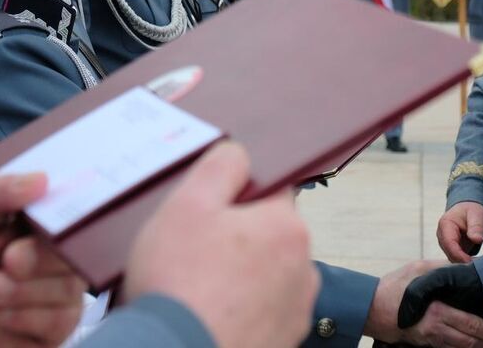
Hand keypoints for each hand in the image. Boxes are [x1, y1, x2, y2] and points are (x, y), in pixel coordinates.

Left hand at [0, 172, 85, 347]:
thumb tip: (41, 178)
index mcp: (42, 226)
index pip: (73, 213)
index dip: (68, 214)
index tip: (50, 219)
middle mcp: (56, 259)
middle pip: (75, 253)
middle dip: (37, 258)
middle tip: (8, 259)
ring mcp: (58, 296)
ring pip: (67, 289)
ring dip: (21, 291)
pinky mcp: (53, 331)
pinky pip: (58, 323)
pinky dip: (21, 317)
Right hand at [124, 141, 318, 347]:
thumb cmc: (179, 283)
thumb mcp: (187, 202)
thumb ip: (220, 165)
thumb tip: (239, 154)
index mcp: (287, 228)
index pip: (271, 190)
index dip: (234, 197)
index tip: (207, 213)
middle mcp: (304, 270)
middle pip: (268, 235)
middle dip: (236, 238)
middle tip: (194, 251)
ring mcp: (295, 312)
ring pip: (265, 275)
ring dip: (239, 276)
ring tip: (198, 287)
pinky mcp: (282, 341)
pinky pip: (261, 312)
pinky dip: (239, 310)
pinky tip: (208, 312)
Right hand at [365, 261, 482, 347]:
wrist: (370, 307)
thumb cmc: (394, 287)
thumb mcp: (418, 269)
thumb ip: (444, 268)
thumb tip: (467, 266)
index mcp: (438, 310)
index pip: (473, 325)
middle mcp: (436, 329)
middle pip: (472, 342)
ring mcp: (431, 340)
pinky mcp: (425, 344)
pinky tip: (473, 344)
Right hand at [436, 202, 482, 262]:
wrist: (468, 209)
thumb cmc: (472, 210)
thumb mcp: (476, 215)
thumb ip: (476, 227)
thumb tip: (477, 240)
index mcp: (445, 224)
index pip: (449, 243)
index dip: (459, 255)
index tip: (471, 262)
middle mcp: (442, 235)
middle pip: (449, 253)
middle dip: (462, 261)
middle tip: (480, 266)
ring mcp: (445, 243)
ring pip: (452, 258)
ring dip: (464, 263)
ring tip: (479, 265)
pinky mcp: (451, 248)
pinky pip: (456, 259)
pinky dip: (465, 263)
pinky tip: (476, 263)